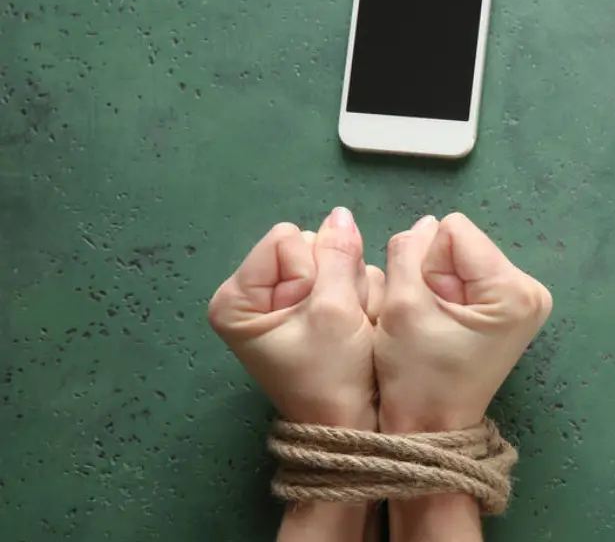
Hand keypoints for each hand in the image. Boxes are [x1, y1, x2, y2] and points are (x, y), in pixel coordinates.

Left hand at [208, 208, 378, 430]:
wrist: (350, 422)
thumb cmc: (332, 374)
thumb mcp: (335, 310)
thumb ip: (338, 256)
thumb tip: (341, 214)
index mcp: (237, 296)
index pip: (286, 240)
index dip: (314, 269)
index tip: (319, 312)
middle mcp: (254, 293)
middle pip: (308, 245)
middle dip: (335, 276)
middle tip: (339, 319)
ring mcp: (283, 299)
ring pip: (331, 258)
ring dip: (351, 286)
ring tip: (347, 327)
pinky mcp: (310, 305)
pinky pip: (342, 275)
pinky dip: (355, 296)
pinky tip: (352, 325)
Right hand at [374, 212, 552, 432]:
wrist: (432, 428)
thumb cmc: (416, 377)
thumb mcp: (402, 307)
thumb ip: (407, 253)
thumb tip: (424, 222)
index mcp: (514, 290)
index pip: (453, 231)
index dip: (427, 265)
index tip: (428, 308)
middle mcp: (532, 289)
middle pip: (462, 243)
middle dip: (436, 276)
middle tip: (433, 323)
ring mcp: (527, 299)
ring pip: (463, 258)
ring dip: (441, 286)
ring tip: (440, 327)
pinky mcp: (514, 307)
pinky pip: (470, 275)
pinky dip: (451, 296)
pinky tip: (450, 327)